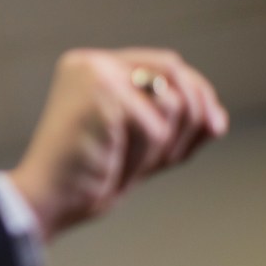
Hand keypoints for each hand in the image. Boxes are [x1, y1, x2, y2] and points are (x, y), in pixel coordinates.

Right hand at [8, 48, 227, 240]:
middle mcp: (92, 63)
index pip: (166, 65)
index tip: (214, 127)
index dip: (199, 94)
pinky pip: (154, 128)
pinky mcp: (100, 94)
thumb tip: (218, 119)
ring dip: (160, 146)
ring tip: (127, 164)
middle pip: (175, 74)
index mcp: (96, 68)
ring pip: (171, 103)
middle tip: (171, 157)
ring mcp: (95, 74)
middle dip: (190, 117)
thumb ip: (176, 126)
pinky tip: (114, 168)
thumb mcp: (143, 148)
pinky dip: (142, 159)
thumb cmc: (89, 179)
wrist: (47, 202)